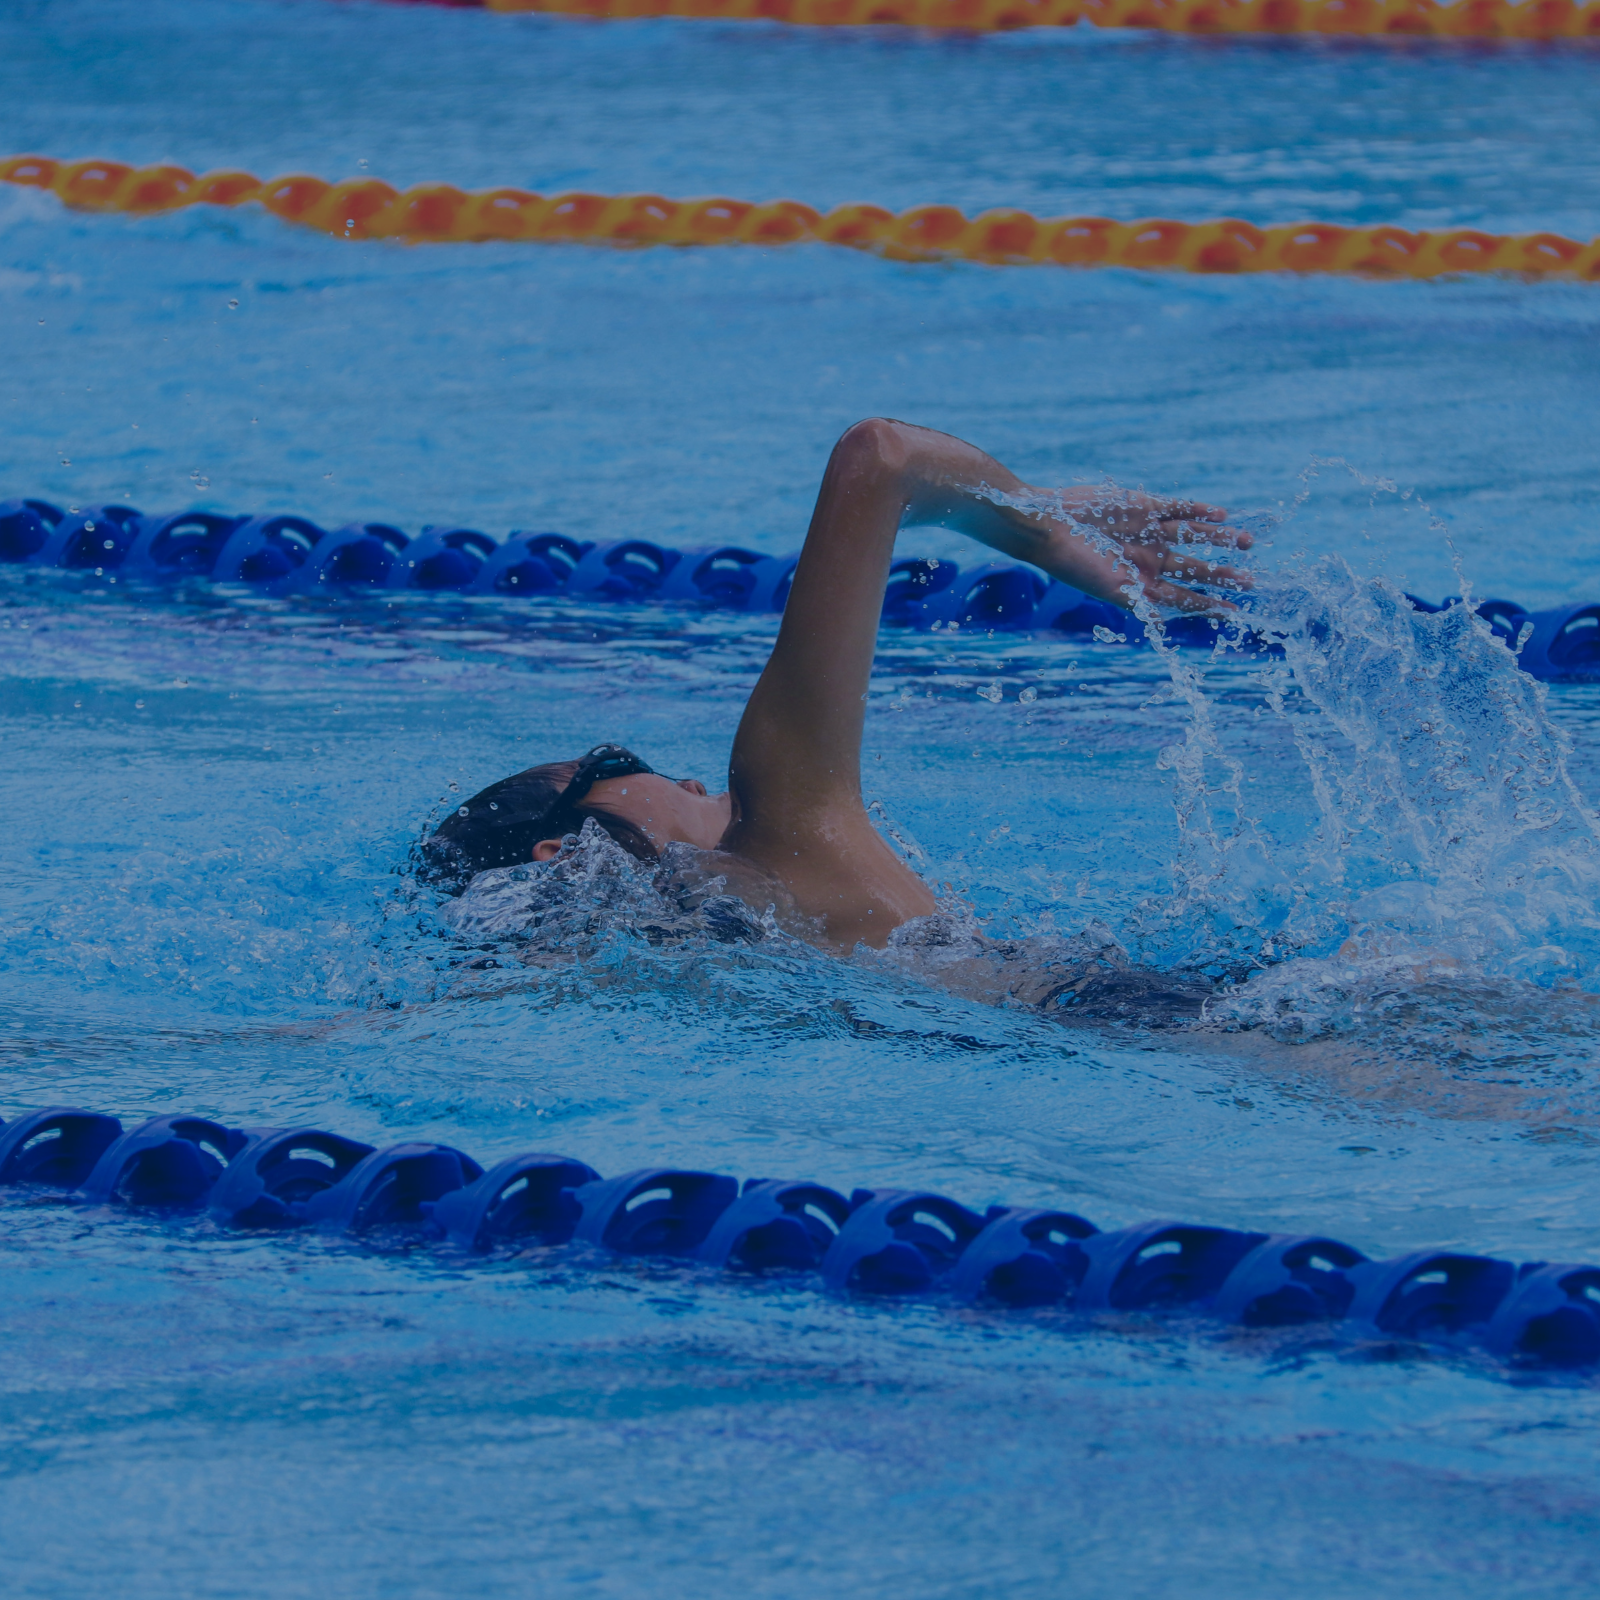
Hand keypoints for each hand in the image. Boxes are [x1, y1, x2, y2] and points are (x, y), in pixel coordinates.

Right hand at [1029, 486, 1252, 613]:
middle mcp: (1149, 558)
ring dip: (1219, 539)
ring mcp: (1148, 531)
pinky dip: (1199, 511)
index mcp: (1140, 583)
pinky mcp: (1143, 506)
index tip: (1234, 613)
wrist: (1049, 525)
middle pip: (1194, 568)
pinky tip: (1220, 515)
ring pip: (1193, 536)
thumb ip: (1138, 602)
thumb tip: (1163, 622)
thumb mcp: (1108, 589)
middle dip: (1222, 575)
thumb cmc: (1073, 563)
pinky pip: (1178, 508)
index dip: (1208, 606)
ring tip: (1247, 541)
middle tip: (1250, 581)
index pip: (1183, 597)